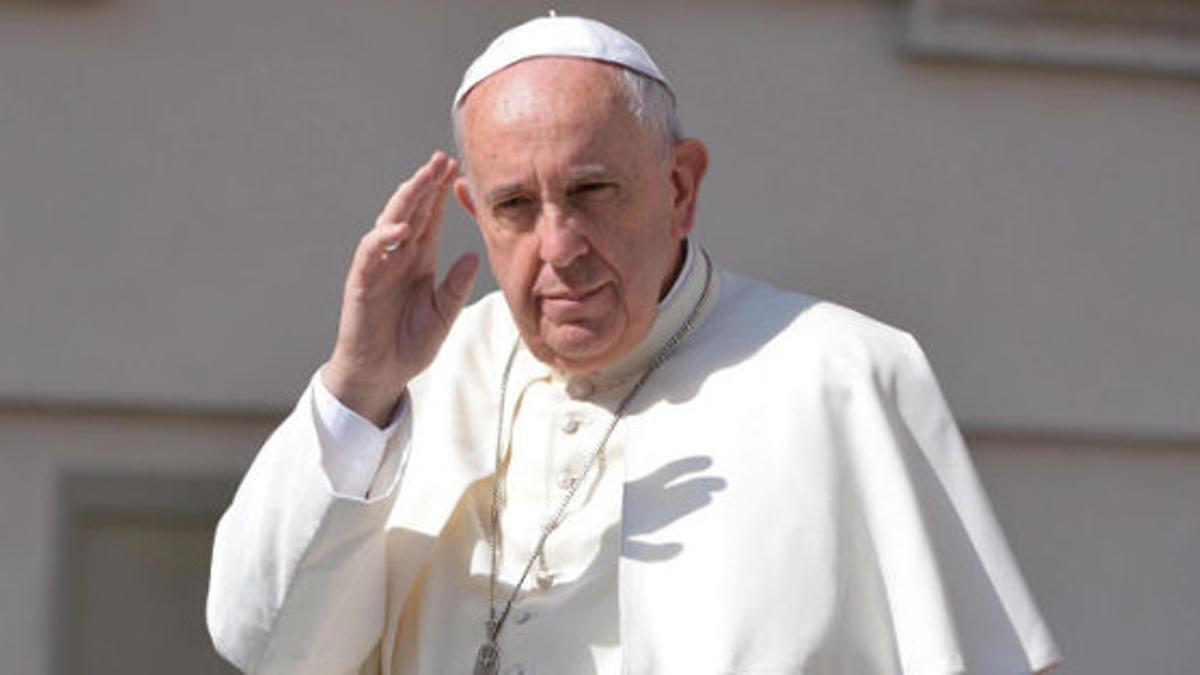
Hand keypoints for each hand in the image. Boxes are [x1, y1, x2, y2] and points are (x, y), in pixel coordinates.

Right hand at [322, 151, 479, 426]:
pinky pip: (371, 254)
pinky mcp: (362, 282)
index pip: (430, 218)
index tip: (456, 169)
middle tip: (441, 158)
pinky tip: (402, 227)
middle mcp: (397, 257)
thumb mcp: (444, 314)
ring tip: (422, 178)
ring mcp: (378, 267)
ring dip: (405, 200)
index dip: (440, 194)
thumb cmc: (409, 345)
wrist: (382, 374)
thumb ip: (457, 286)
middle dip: (425, 184)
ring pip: (390, 223)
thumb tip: (474, 255)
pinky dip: (384, 238)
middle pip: (411, 211)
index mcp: (419, 260)